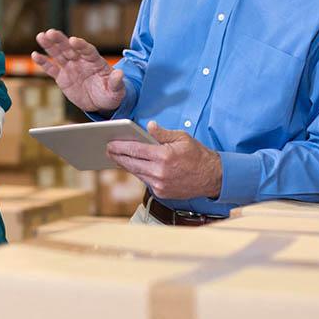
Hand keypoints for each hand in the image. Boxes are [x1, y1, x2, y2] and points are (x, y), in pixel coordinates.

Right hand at [30, 29, 125, 113]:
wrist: (101, 103)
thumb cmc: (111, 93)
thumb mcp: (117, 90)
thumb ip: (116, 82)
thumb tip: (120, 74)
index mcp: (95, 61)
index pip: (87, 50)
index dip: (81, 45)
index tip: (74, 40)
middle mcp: (81, 61)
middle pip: (70, 48)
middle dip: (60, 40)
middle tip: (51, 32)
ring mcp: (71, 68)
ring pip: (59, 54)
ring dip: (50, 45)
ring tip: (41, 36)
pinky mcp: (62, 78)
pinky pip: (52, 69)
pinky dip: (43, 62)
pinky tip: (35, 55)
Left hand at [105, 121, 222, 200]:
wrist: (211, 177)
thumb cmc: (197, 154)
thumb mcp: (182, 138)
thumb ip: (162, 133)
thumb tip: (149, 126)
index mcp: (164, 156)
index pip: (136, 150)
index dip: (120, 146)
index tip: (110, 143)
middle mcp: (160, 172)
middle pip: (131, 163)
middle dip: (117, 156)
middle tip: (108, 149)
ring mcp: (160, 185)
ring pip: (136, 173)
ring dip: (125, 165)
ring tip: (116, 157)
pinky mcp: (161, 192)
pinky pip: (145, 180)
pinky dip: (139, 172)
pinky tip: (133, 166)